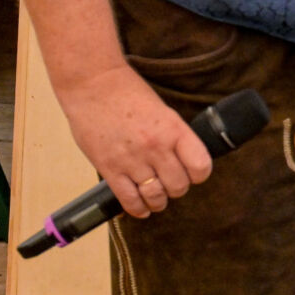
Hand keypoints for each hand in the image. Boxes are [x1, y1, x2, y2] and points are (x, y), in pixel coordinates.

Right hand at [50, 64, 212, 218]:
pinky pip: (128, 199)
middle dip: (178, 188)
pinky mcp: (109, 169)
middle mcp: (156, 147)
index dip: (200, 174)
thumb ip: (173, 135)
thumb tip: (184, 157)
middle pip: (178, 185)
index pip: (201, 165)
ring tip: (158, 198)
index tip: (195, 173)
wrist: (93, 86)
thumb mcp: (163, 110)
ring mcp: (132, 160)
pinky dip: (138, 208)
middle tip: (173, 184)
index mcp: (174, 129)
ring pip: (155, 196)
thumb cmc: (128, 93)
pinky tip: (141, 208)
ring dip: (159, 201)